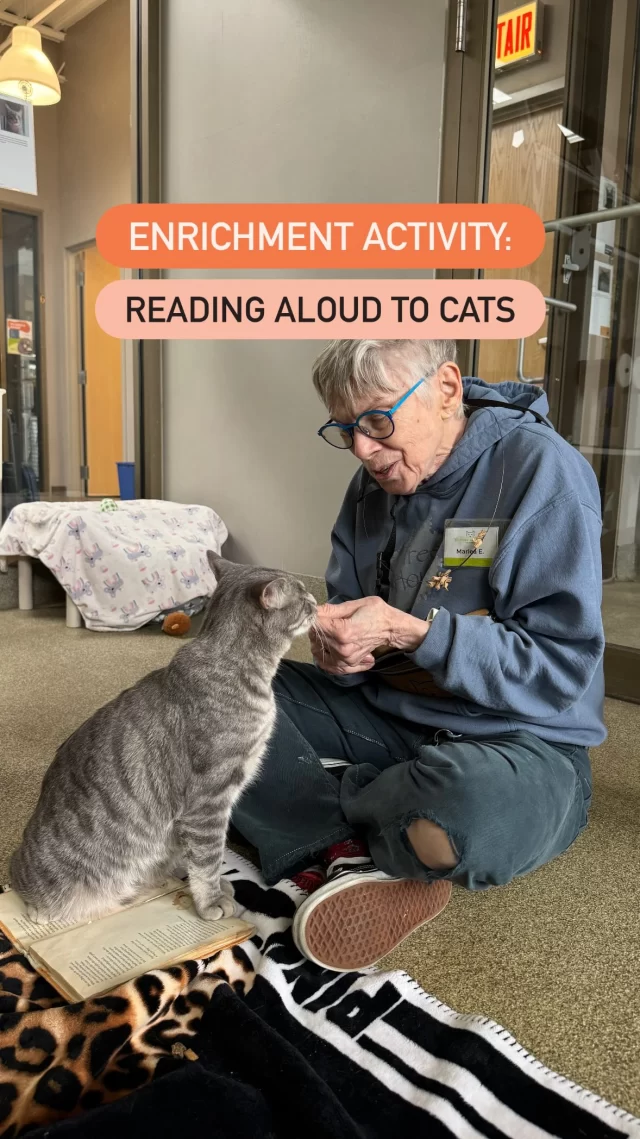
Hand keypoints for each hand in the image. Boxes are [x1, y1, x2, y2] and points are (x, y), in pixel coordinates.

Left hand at [310, 596, 429, 675]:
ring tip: (330, 633)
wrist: (392, 629)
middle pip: (315, 638)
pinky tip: (329, 647)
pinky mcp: (348, 665)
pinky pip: (327, 665)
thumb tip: (314, 610)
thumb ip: (332, 610)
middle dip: (317, 628)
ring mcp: (345, 660)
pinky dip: (325, 656)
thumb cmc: (376, 613)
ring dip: (319, 642)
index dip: (314, 616)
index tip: (319, 611)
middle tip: (327, 620)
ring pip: (317, 651)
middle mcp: (342, 649)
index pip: (316, 624)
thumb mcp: (355, 604)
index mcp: (343, 632)